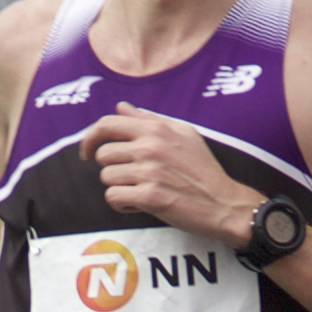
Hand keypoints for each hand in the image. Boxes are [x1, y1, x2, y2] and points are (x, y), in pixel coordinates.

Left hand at [89, 106, 252, 242]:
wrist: (223, 202)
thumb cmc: (204, 169)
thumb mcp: (183, 134)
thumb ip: (150, 119)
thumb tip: (121, 106)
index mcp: (156, 129)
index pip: (107, 124)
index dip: (90, 138)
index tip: (88, 151)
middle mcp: (150, 147)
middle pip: (103, 155)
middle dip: (112, 169)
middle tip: (131, 178)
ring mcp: (149, 172)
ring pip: (107, 178)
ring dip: (119, 188)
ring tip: (140, 191)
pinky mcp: (149, 197)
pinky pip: (114, 197)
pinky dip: (122, 204)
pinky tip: (139, 204)